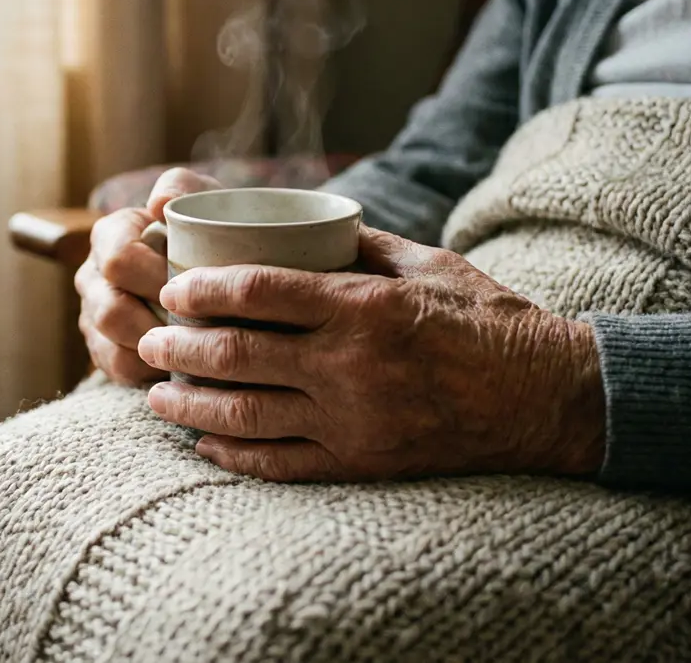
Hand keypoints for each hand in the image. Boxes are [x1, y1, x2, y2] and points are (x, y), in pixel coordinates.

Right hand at [75, 168, 221, 384]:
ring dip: (156, 349)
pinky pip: (119, 369)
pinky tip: (183, 363)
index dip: (156, 278)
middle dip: (157, 320)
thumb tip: (157, 206)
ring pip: (111, 344)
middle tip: (201, 324)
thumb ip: (181, 188)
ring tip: (194, 347)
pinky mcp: (104, 350)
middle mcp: (93, 275)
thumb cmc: (209, 233)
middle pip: (109, 309)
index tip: (196, 285)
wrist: (218, 269)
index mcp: (110, 235)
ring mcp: (94, 315)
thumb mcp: (202, 201)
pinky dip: (152, 370)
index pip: (118, 260)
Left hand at [136, 227, 606, 481]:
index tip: (173, 289)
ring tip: (157, 396)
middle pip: (237, 355)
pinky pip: (280, 464)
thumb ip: (357, 247)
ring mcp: (353, 420)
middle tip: (148, 342)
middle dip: (178, 349)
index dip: (203, 290)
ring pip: (246, 415)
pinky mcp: (361, 463)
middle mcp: (350, 365)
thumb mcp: (426, 264)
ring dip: (189, 405)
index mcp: (363, 307)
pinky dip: (233, 455)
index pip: (259, 292)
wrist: (541, 398)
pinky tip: (203, 442)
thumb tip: (298, 227)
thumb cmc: (484, 320)